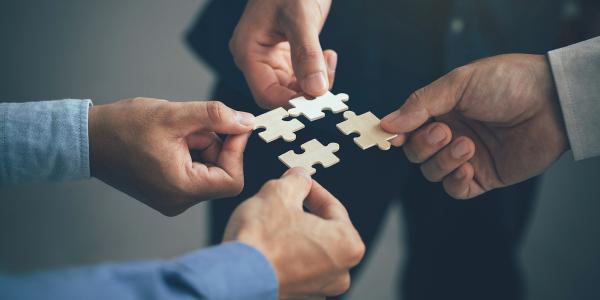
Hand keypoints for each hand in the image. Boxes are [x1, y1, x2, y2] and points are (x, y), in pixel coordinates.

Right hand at [88, 98, 253, 215]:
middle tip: (191, 125)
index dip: (238, 151)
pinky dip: (191, 151)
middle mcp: (179, 201)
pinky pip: (194, 171)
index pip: (233, 180)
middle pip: (221, 173)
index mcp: (182, 189)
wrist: (87, 139)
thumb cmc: (123, 128)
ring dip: (201, 144)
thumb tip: (246, 121)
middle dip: (214, 144)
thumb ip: (216, 117)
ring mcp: (172, 198)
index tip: (233, 126)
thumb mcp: (175, 115)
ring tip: (175, 131)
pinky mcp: (167, 191)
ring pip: (208, 169)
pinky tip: (170, 139)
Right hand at [224, 168, 364, 298]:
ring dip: (292, 237)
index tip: (302, 183)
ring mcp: (318, 290)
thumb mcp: (279, 193)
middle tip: (285, 201)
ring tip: (270, 224)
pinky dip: (284, 258)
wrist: (233, 278)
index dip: (313, 190)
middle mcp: (339, 273)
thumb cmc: (260, 244)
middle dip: (303, 214)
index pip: (333, 207)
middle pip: (322, 231)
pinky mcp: (296, 297)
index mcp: (347, 245)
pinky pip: (295, 270)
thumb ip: (297, 180)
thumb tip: (300, 177)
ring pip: (308, 251)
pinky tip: (266, 246)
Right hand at [230, 0, 336, 107]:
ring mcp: (270, 56)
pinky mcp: (286, 53)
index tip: (316, 103)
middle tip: (330, 86)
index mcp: (248, 51)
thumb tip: (316, 90)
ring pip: (291, 87)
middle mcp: (255, 58)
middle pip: (279, 94)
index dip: (290, 103)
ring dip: (314, 84)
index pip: (266, 93)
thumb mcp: (300, 17)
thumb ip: (307, 55)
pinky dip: (317, 72)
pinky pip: (300, 75)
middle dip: (305, 94)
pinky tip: (328, 56)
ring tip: (329, 62)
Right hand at [381, 54, 568, 198]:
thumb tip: (386, 124)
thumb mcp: (458, 83)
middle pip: (415, 153)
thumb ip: (421, 104)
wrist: (551, 101)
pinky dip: (455, 181)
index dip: (395, 134)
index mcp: (441, 110)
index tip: (388, 136)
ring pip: (432, 172)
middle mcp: (450, 134)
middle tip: (445, 131)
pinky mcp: (484, 176)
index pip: (406, 128)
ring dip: (443, 160)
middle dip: (423, 145)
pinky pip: (456, 189)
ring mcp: (466, 157)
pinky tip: (468, 166)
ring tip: (468, 144)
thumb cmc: (506, 82)